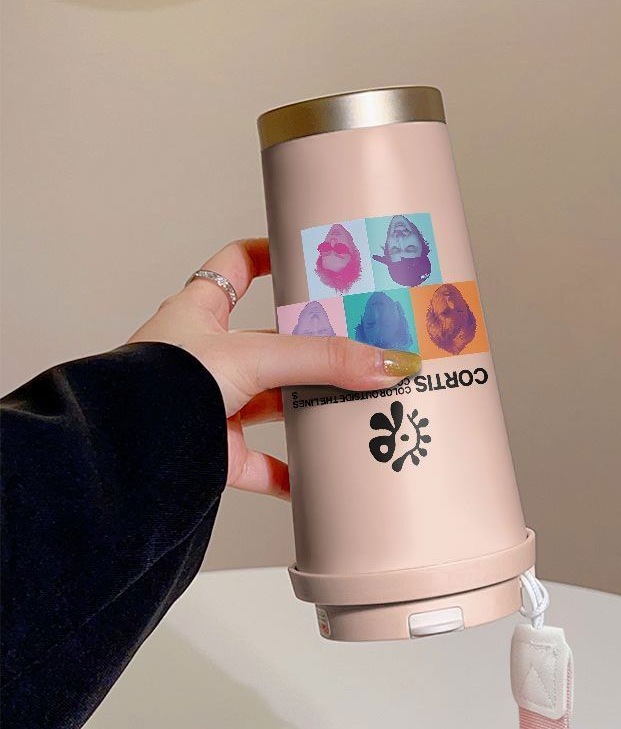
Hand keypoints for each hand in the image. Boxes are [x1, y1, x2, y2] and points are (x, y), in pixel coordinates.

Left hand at [128, 239, 420, 497]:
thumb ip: (321, 358)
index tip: (309, 256)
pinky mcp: (218, 452)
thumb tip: (387, 362)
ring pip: (275, 402)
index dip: (270, 255)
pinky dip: (293, 472)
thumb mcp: (251, 356)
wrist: (125, 455)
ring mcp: (213, 405)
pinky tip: (321, 473)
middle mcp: (207, 357)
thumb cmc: (158, 387)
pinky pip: (264, 464)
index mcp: (200, 314)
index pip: (236, 267)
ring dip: (310, 406)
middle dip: (313, 345)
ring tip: (356, 402)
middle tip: (359, 341)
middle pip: (273, 342)